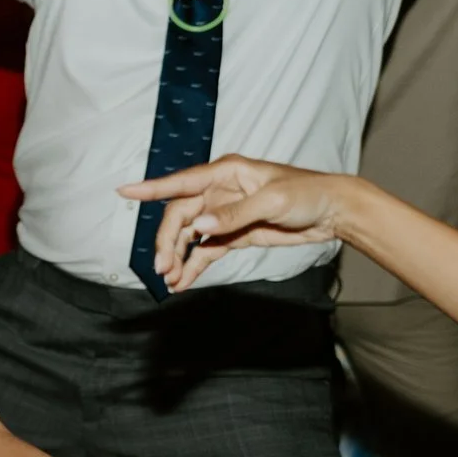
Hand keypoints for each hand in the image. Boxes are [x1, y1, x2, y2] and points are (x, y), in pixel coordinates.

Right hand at [119, 156, 355, 292]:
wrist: (334, 213)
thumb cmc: (307, 194)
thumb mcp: (272, 201)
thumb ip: (234, 214)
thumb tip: (200, 226)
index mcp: (225, 174)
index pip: (181, 183)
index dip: (151, 188)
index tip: (124, 191)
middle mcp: (219, 193)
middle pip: (180, 217)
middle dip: (167, 242)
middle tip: (162, 267)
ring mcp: (224, 215)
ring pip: (189, 237)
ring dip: (178, 258)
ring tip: (171, 280)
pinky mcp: (233, 235)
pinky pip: (205, 251)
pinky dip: (193, 266)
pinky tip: (183, 282)